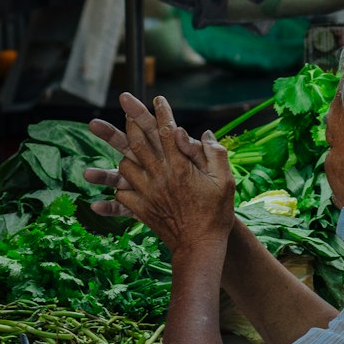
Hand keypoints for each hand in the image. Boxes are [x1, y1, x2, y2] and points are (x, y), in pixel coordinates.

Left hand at [85, 93, 232, 253]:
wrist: (200, 246)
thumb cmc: (216, 213)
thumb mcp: (225, 181)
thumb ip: (215, 155)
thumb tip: (205, 134)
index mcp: (180, 167)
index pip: (167, 132)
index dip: (162, 112)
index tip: (157, 98)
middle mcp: (160, 176)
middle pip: (138, 141)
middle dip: (130, 118)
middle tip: (125, 102)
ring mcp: (147, 193)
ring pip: (125, 165)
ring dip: (124, 153)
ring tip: (122, 145)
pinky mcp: (141, 209)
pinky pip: (122, 194)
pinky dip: (119, 186)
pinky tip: (120, 184)